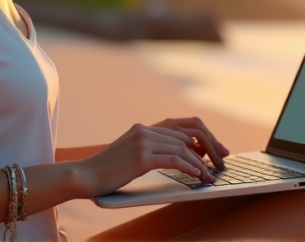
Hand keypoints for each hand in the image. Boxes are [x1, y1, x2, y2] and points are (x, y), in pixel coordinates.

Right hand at [73, 121, 223, 197]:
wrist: (84, 176)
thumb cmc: (106, 171)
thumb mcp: (129, 154)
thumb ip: (149, 149)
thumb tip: (177, 155)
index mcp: (143, 128)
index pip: (180, 128)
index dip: (201, 138)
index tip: (214, 151)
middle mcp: (144, 130)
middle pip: (186, 136)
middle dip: (207, 149)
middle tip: (220, 163)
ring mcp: (143, 142)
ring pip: (183, 149)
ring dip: (201, 164)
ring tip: (211, 176)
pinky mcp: (141, 157)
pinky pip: (174, 160)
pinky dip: (190, 168)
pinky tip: (198, 176)